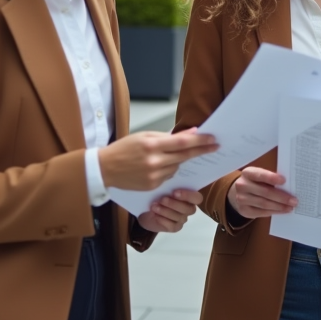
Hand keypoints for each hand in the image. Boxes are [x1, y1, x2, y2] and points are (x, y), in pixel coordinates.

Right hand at [99, 128, 217, 190]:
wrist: (105, 168)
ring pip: (177, 166)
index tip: (212, 138)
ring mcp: (154, 175)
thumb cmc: (124, 149)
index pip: (182, 143)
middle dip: (201, 150)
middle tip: (215, 146)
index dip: (200, 141)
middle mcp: (154, 161)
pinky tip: (157, 165)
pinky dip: (168, 169)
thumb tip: (190, 134)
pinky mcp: (152, 185)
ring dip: (178, 160)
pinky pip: (169, 176)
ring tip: (164, 155)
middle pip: (185, 156)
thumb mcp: (145, 136)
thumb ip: (168, 136)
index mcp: (152, 145)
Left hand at [137, 189, 203, 232]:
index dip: (188, 196)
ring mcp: (182, 219)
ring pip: (179, 217)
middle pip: (189, 209)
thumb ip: (169, 185)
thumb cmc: (157, 197)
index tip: (175, 192)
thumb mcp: (162, 189)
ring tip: (154, 207)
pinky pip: (172, 225)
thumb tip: (170, 178)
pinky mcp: (175, 228)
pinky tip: (155, 216)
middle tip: (162, 199)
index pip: (197, 198)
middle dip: (174, 204)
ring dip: (165, 211)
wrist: (146, 211)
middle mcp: (188, 209)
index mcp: (189, 197)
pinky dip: (163, 220)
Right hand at [226, 167, 296, 218]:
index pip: (260, 175)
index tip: (284, 180)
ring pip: (264, 204)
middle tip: (294, 200)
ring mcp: (242, 199)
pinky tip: (282, 211)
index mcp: (248, 173)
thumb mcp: (258, 176)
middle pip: (265, 192)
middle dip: (282, 197)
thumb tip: (288, 186)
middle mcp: (242, 185)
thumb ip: (269, 178)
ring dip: (279, 206)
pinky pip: (261, 212)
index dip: (272, 178)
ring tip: (290, 207)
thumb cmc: (254, 182)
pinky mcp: (244, 210)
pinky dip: (274, 212)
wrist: (237, 193)